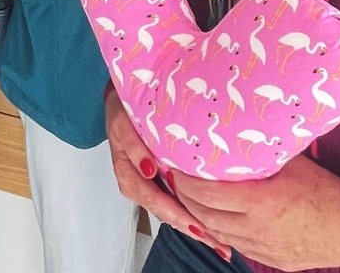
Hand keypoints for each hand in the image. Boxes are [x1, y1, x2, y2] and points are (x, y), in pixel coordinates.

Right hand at [103, 87, 231, 261]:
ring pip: (168, 209)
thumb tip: (149, 170)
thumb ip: (134, 145)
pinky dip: (190, 212)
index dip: (174, 211)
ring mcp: (147, 181)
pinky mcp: (156, 178)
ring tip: (217, 240)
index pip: (152, 197)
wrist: (122, 98)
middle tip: (215, 242)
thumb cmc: (125, 109)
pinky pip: (172, 199)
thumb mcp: (123, 122)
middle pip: (163, 210)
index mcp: (127, 170)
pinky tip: (208, 222)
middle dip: (189, 226)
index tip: (197, 223)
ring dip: (192, 224)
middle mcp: (137, 180)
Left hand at [171, 151, 339, 270]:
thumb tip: (234, 129)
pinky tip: (220, 218)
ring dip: (202, 217)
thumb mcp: (291, 162)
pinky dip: (224, 232)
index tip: (176, 168)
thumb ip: (260, 150)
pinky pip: (239, 247)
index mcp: (262, 202)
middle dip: (186, 199)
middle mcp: (259, 229)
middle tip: (177, 181)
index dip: (185, 182)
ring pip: (219, 234)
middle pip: (206, 217)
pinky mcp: (273, 261)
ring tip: (193, 198)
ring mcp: (265, 249)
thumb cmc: (326, 190)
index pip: (207, 194)